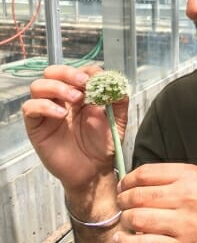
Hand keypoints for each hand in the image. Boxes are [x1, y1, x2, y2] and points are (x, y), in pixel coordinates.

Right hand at [22, 64, 128, 191]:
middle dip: (68, 73)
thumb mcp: (117, 121)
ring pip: (38, 86)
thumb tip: (117, 83)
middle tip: (84, 83)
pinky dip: (44, 106)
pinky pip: (30, 108)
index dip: (87, 71)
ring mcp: (47, 111)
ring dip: (57, 87)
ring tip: (76, 100)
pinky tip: (61, 115)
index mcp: (80, 93)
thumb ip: (119, 101)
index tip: (98, 81)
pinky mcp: (36, 127)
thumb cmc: (103, 145)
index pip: (76, 71)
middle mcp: (61, 99)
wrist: (94, 171)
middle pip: (52, 72)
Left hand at [115, 163, 196, 242]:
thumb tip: (136, 182)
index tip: (123, 186)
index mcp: (188, 176)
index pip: (144, 174)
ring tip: (125, 221)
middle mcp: (186, 197)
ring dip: (125, 220)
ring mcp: (184, 225)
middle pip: (138, 196)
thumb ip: (171, 178)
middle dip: (123, 201)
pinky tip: (122, 240)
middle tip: (122, 205)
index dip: (127, 180)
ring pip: (138, 219)